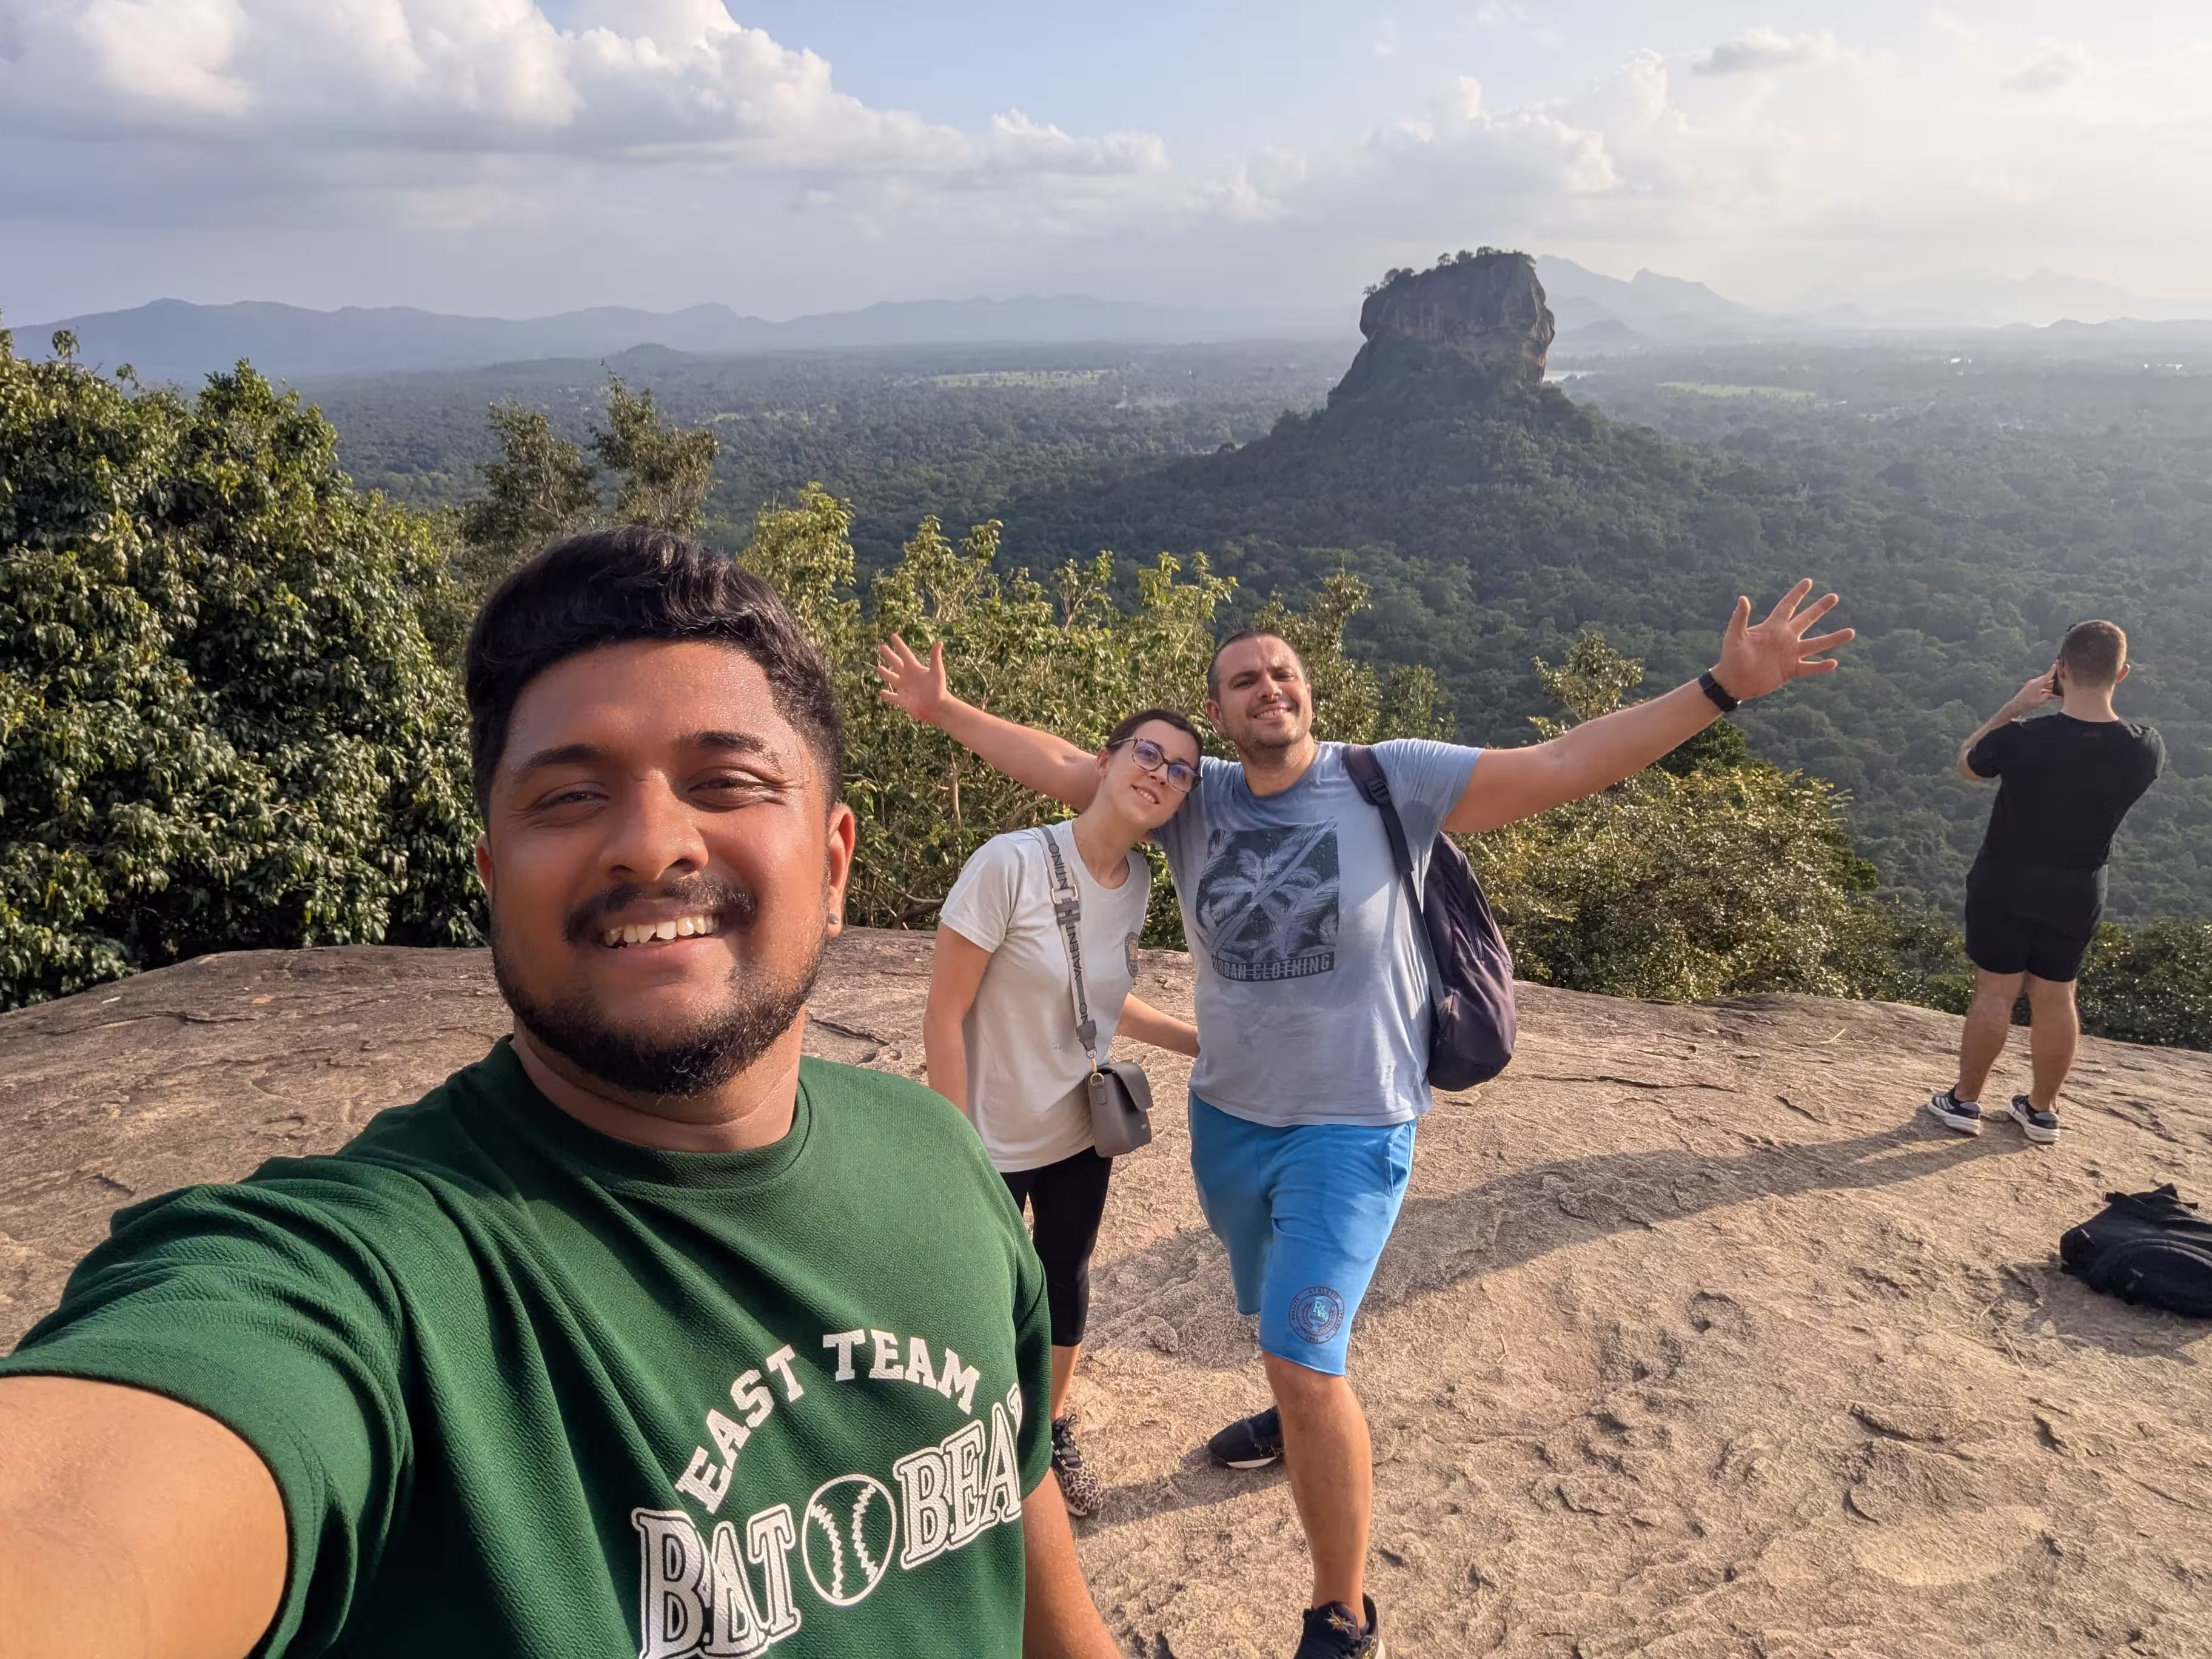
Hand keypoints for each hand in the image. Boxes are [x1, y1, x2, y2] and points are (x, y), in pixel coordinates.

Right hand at [875, 633, 950, 724]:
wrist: (938, 708)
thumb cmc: (938, 690)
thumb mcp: (937, 672)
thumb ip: (935, 658)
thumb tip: (940, 643)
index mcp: (915, 669)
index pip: (905, 654)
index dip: (899, 645)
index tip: (893, 636)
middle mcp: (908, 677)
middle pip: (896, 663)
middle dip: (889, 655)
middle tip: (882, 647)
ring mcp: (904, 688)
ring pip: (892, 678)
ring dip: (885, 673)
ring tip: (878, 667)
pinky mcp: (902, 700)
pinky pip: (892, 697)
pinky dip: (887, 695)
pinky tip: (881, 692)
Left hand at [1712, 579, 1853, 701]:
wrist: (1734, 681)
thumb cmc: (1731, 657)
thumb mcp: (1734, 636)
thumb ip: (1739, 618)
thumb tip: (1743, 598)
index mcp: (1772, 627)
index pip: (1788, 606)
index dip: (1797, 594)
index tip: (1809, 581)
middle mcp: (1785, 637)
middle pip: (1807, 619)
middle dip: (1820, 608)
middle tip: (1834, 596)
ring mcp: (1790, 654)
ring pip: (1816, 644)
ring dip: (1833, 639)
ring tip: (1851, 632)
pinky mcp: (1791, 670)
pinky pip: (1810, 667)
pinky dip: (1821, 666)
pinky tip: (1834, 663)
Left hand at [2009, 665, 2061, 712]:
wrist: (2017, 705)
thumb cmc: (2028, 703)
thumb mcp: (2041, 700)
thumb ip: (2049, 696)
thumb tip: (2056, 695)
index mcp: (2037, 683)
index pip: (2047, 675)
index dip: (2053, 670)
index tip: (2056, 663)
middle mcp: (2035, 682)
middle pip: (2047, 679)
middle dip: (2054, 680)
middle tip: (2062, 679)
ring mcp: (2032, 684)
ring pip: (2044, 683)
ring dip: (2050, 685)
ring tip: (2058, 687)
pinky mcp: (2030, 687)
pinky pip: (2040, 686)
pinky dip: (2045, 689)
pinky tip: (2050, 692)